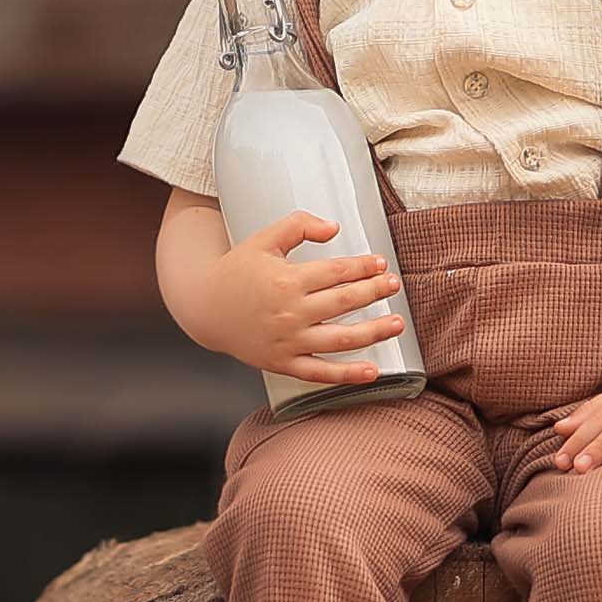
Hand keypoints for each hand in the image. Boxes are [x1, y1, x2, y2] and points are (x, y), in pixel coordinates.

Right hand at [184, 209, 406, 388]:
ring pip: (342, 339)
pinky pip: (320, 373)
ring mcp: (288, 341)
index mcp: (287, 280)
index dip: (364, 267)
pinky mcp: (282, 363)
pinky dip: (348, 376)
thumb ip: (299, 226)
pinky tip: (373, 372)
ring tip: (398, 323)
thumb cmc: (236, 271)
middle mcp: (290, 312)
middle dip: (376, 292)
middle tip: (394, 285)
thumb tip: (334, 228)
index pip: (337, 272)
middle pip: (345, 301)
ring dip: (375, 331)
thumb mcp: (263, 239)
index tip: (380, 264)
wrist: (204, 308)